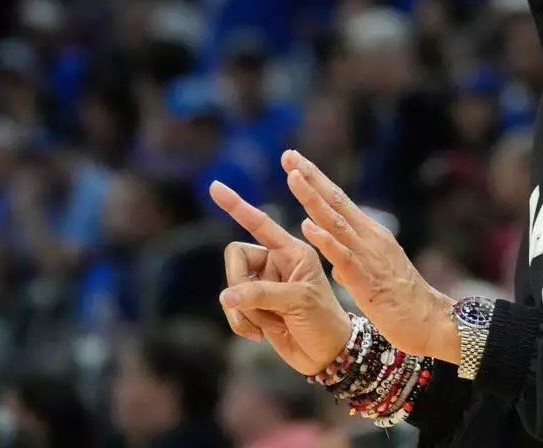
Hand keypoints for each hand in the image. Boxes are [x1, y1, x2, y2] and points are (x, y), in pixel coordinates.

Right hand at [210, 181, 352, 375]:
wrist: (327, 355)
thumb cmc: (323, 320)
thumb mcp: (298, 301)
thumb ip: (261, 294)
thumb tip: (226, 295)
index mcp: (292, 251)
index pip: (260, 223)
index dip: (237, 206)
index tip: (215, 186)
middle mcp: (276, 263)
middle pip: (236, 259)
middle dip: (240, 285)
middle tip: (259, 307)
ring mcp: (264, 285)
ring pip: (231, 287)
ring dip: (244, 311)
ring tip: (268, 326)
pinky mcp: (255, 307)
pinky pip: (232, 308)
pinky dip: (242, 323)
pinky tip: (261, 335)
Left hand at [281, 150, 460, 363]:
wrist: (430, 321)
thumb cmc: (402, 301)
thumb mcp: (373, 275)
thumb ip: (353, 263)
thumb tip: (336, 262)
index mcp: (371, 234)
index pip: (339, 200)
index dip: (317, 180)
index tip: (295, 161)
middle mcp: (370, 237)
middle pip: (336, 201)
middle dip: (311, 177)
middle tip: (288, 155)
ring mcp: (368, 255)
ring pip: (336, 221)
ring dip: (313, 199)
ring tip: (293, 178)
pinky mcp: (366, 278)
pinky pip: (343, 256)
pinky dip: (325, 239)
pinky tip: (308, 226)